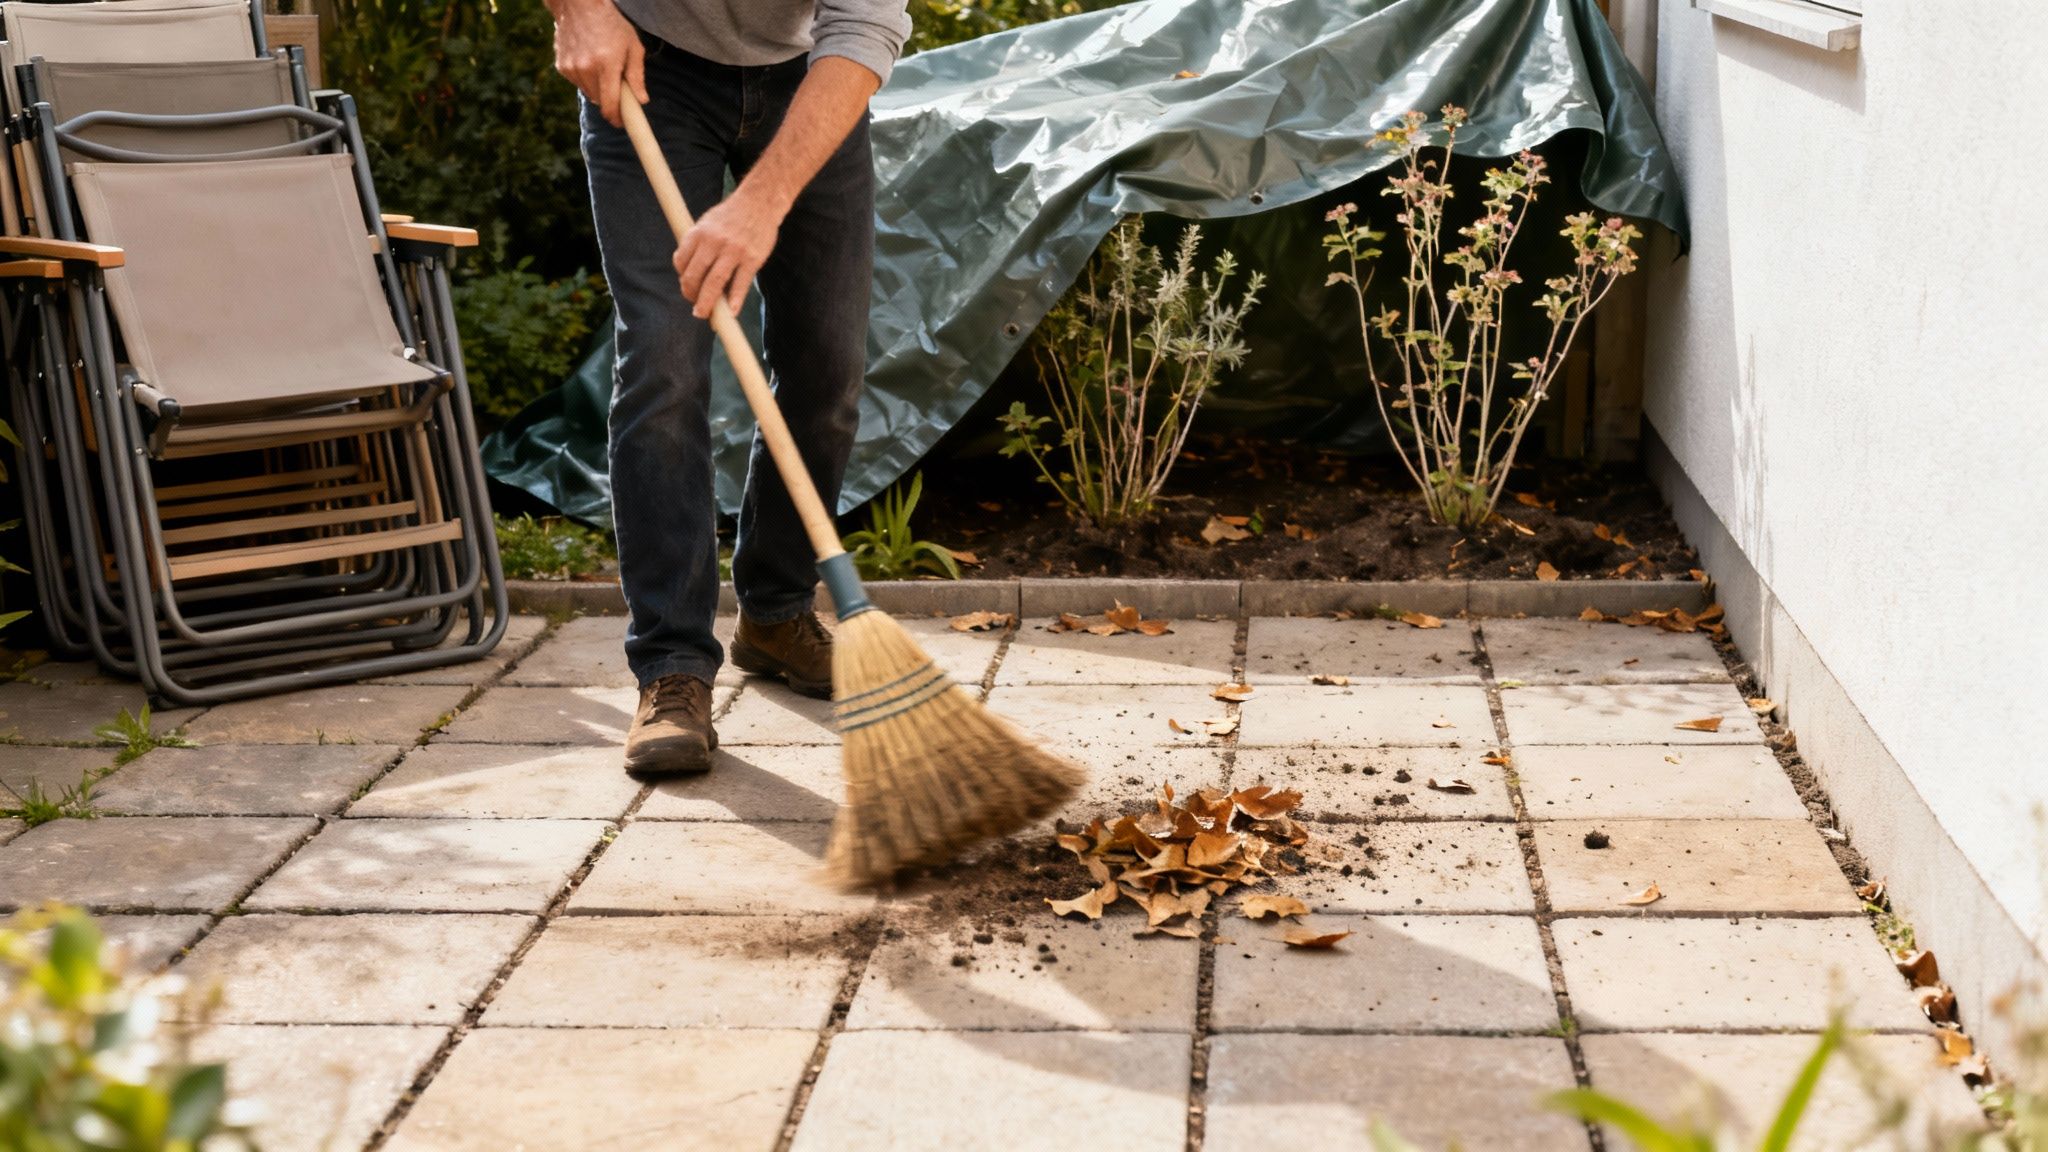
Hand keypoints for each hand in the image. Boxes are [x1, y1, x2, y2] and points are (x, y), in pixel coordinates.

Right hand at [548, 0, 645, 126]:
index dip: (617, 118)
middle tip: (617, 85)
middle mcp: (586, 69)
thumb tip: (642, 100)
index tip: (622, 122)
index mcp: (607, 65)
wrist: (580, 5)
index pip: (610, 104)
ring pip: (589, 93)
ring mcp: (571, 68)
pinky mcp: (562, 66)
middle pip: (600, 102)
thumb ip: (637, 75)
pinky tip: (589, 60)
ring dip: (598, 88)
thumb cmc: (612, 24)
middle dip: (610, 99)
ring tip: (603, 67)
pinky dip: (586, 79)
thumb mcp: (633, 46)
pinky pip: (578, 83)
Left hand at [674, 188, 786, 318]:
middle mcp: (714, 242)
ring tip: (704, 314)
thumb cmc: (731, 216)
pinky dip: (735, 300)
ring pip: (715, 282)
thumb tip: (684, 269)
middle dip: (691, 294)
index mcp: (699, 232)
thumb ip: (695, 244)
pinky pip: (741, 283)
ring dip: (707, 303)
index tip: (688, 286)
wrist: (760, 202)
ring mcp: (734, 251)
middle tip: (695, 306)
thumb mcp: (707, 222)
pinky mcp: (752, 258)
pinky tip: (731, 312)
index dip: (683, 277)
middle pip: (695, 275)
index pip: (681, 261)